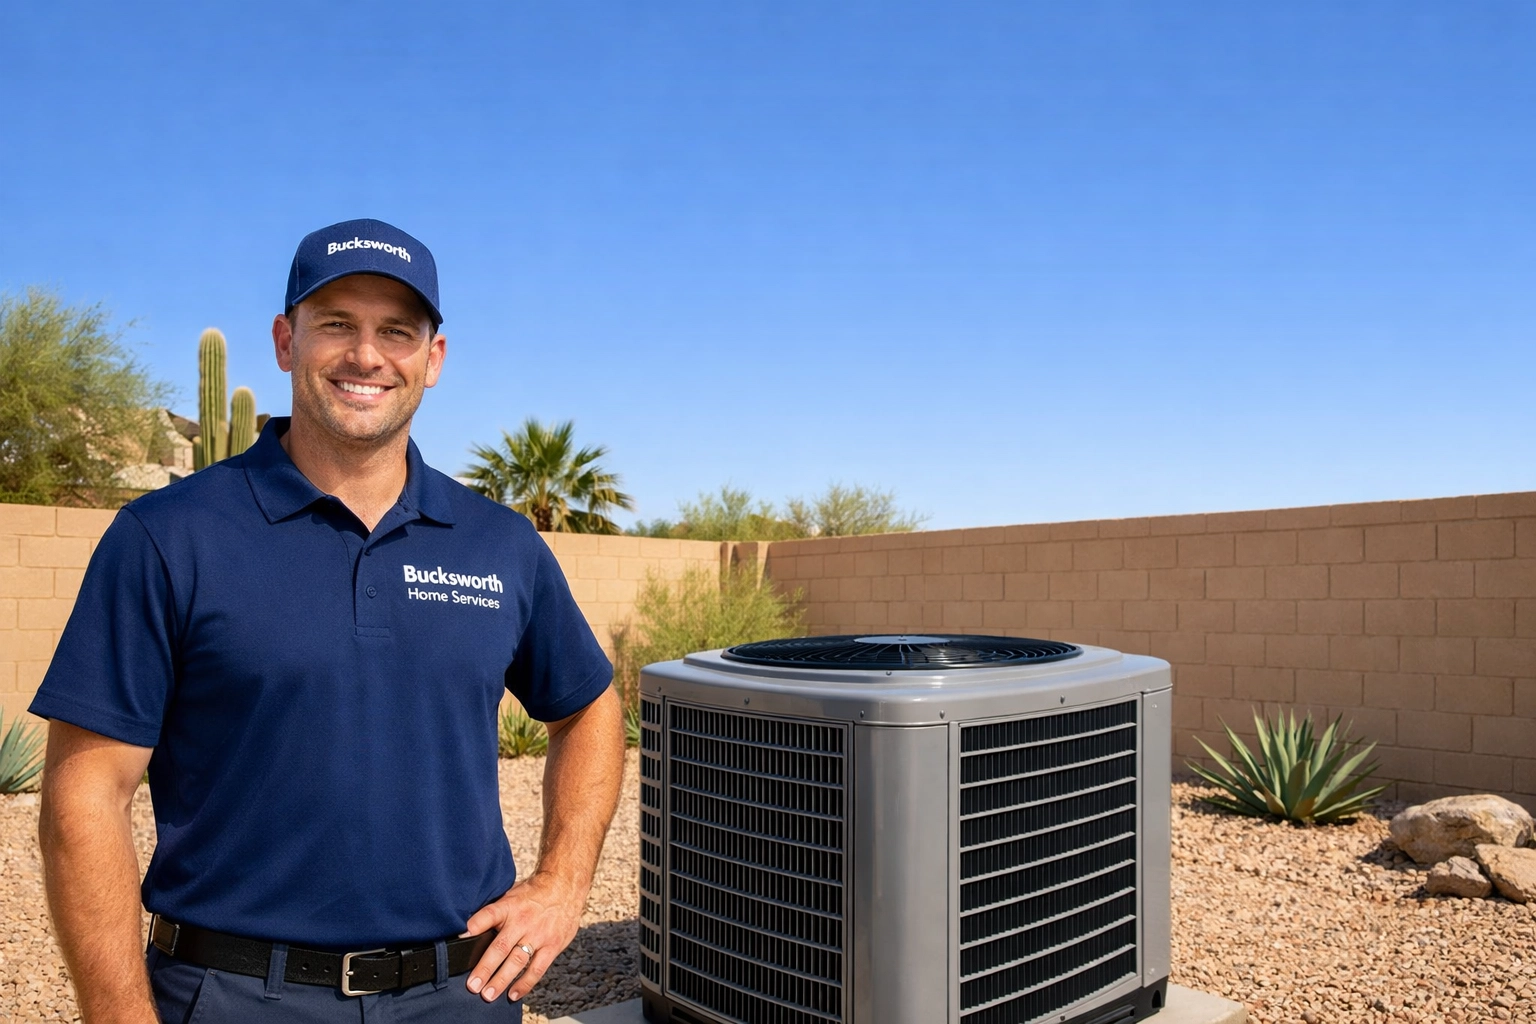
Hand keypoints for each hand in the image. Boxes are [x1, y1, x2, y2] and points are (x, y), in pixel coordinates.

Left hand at [461, 870, 585, 1002]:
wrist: (565, 885)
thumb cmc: (533, 893)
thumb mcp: (511, 895)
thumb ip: (495, 912)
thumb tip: (470, 930)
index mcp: (509, 906)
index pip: (489, 914)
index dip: (475, 925)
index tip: (460, 939)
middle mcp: (522, 921)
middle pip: (501, 946)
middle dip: (485, 967)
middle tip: (473, 985)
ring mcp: (538, 934)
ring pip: (517, 960)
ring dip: (502, 979)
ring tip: (488, 995)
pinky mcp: (552, 945)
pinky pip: (537, 968)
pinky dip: (525, 983)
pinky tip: (513, 994)